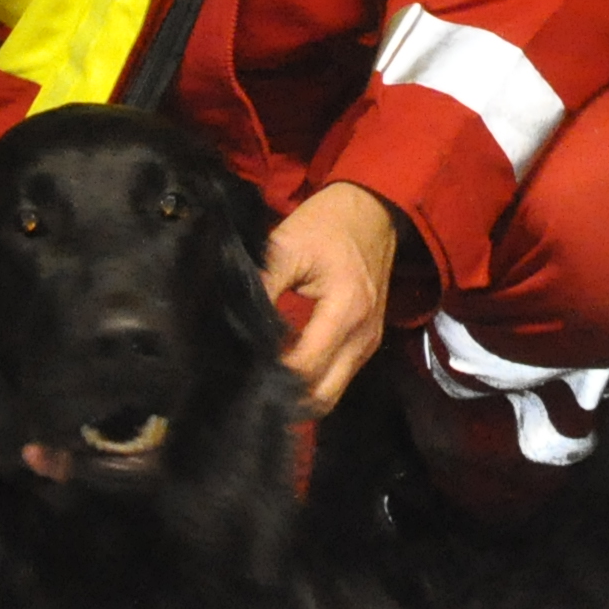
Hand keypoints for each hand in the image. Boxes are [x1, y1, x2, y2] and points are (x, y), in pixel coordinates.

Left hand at [263, 181, 402, 416]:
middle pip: (323, 395)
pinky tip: (287, 371)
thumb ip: (263, 286)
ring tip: (265, 383)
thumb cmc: (327, 224)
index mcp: (346, 311)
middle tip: (250, 389)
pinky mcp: (368, 341)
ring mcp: (369, 342)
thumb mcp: (287, 246)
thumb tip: (235, 326)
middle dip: (287, 398)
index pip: (305, 367)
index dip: (272, 375)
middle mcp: (363, 336)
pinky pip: (340, 377)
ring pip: (332, 393)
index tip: (240, 373)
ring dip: (301, 393)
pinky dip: (315, 381)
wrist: (373, 210)